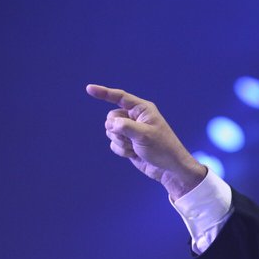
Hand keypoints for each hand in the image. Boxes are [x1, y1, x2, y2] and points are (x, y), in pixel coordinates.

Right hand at [85, 84, 205, 198]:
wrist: (168, 169)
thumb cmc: (163, 148)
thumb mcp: (144, 135)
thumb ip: (125, 126)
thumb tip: (110, 124)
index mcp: (142, 109)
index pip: (120, 97)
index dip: (104, 93)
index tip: (89, 88)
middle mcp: (135, 117)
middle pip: (111, 118)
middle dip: (117, 130)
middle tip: (132, 139)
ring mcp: (130, 131)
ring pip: (110, 132)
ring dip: (121, 142)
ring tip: (136, 147)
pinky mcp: (127, 143)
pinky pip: (113, 143)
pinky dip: (121, 150)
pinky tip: (134, 154)